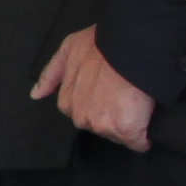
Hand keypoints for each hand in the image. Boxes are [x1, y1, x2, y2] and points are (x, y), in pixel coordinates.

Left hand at [30, 27, 153, 152]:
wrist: (128, 44)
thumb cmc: (101, 43)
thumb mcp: (69, 49)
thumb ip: (51, 74)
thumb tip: (36, 94)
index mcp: (68, 102)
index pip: (85, 114)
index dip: (101, 104)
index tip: (111, 94)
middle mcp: (82, 117)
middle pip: (101, 127)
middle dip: (114, 116)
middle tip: (127, 95)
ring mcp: (103, 125)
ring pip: (120, 135)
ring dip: (131, 124)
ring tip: (139, 102)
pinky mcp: (126, 130)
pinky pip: (139, 142)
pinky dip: (146, 136)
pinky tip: (150, 121)